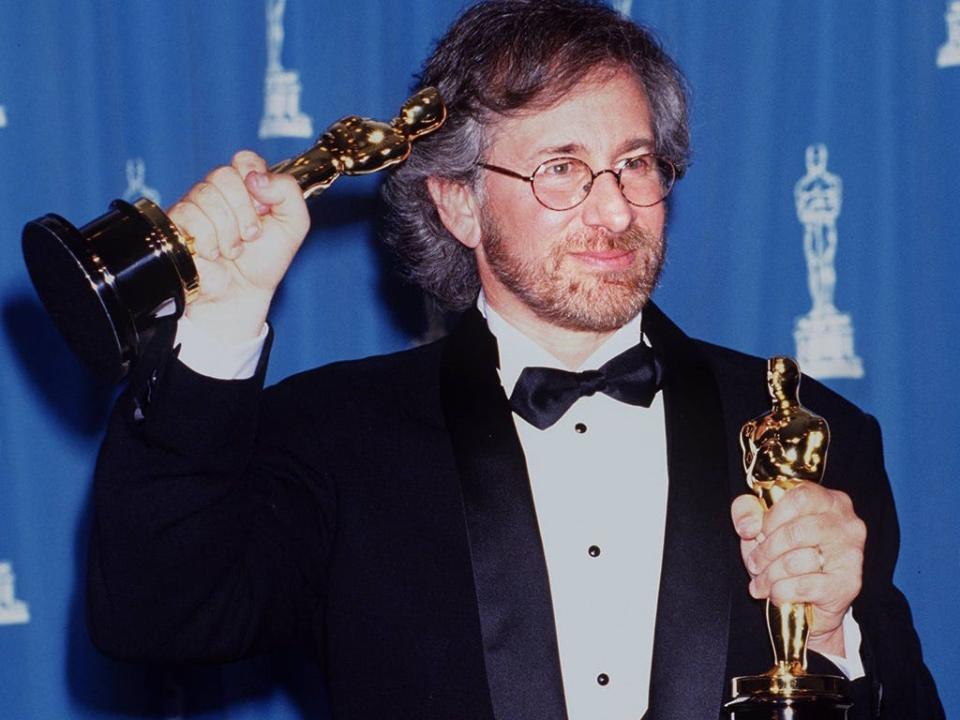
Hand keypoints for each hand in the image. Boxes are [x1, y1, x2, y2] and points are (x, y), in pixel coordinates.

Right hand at [168, 151, 309, 342]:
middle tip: (251, 235)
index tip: (263, 207)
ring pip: (205, 195)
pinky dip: (208, 239)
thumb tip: (256, 177)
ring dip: (228, 231)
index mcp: (247, 187)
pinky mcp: (177, 223)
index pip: (244, 159)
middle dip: (244, 211)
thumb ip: (288, 192)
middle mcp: (219, 192)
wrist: (242, 294)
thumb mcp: (295, 225)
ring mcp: (196, 206)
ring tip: (234, 250)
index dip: (253, 178)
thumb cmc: (265, 260)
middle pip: (223, 175)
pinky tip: (214, 253)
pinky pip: (189, 215)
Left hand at [731, 483, 865, 656]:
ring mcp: (851, 554)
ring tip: (762, 583)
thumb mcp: (762, 526)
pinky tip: (777, 594)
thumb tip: (748, 525)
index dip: (772, 516)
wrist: (811, 602)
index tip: (758, 532)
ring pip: (797, 561)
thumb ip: (748, 511)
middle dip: (766, 551)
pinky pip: (804, 586)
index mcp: (829, 501)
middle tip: (754, 563)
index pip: (800, 497)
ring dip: (770, 575)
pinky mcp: (848, 584)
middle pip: (796, 532)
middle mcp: (847, 524)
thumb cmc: (787, 554)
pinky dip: (782, 592)